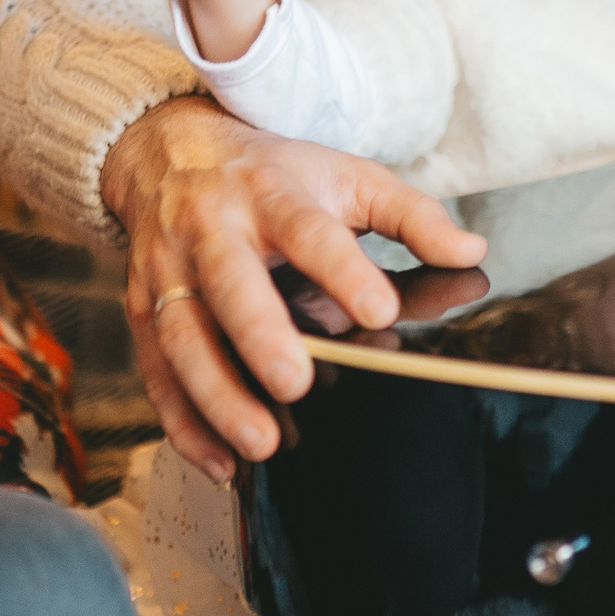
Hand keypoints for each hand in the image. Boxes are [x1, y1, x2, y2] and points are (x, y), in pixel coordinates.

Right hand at [102, 96, 487, 480]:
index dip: (342, 268)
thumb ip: (410, 214)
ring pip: (183, 335)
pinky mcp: (143, 309)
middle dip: (259, 333)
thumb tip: (471, 249)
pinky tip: (219, 463)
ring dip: (217, 394)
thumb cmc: (272, 175)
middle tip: (295, 384)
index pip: (307, 229)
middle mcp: (210, 229)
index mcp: (269, 193)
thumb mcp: (346, 176)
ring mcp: (169, 270)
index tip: (380, 309)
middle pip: (230, 282)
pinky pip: (156, 371)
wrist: (168, 153)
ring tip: (261, 443)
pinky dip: (182, 422)